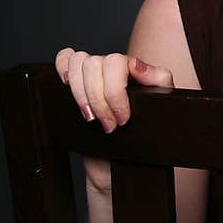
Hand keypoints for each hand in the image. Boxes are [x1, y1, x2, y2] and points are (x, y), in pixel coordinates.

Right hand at [55, 48, 173, 188]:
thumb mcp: (160, 105)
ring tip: (92, 120)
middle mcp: (112, 68)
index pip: (115, 62)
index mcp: (132, 69)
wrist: (124, 163)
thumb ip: (157, 79)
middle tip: (110, 125)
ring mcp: (93, 74)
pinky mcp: (75, 82)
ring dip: (81, 94)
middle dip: (98, 100)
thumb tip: (135, 63)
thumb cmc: (144, 134)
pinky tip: (66, 83)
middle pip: (93, 64)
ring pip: (77, 61)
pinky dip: (63, 66)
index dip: (114, 92)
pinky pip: (65, 58)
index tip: (122, 119)